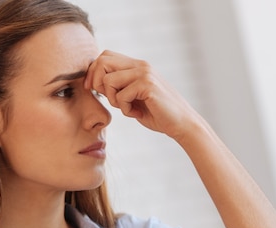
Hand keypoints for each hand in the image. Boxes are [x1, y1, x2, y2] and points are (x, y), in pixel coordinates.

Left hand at [85, 50, 199, 140]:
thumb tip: (94, 82)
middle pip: (102, 61)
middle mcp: (141, 65)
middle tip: (109, 99)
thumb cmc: (157, 114)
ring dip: (112, 99)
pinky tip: (137, 113)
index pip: (105, 56)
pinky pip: (121, 96)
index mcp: (137, 66)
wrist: (181, 124)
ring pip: (108, 80)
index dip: (93, 72)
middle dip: (97, 82)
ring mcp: (145, 74)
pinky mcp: (148, 85)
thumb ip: (119, 87)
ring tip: (127, 108)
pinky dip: (125, 110)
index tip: (93, 90)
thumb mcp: (134, 97)